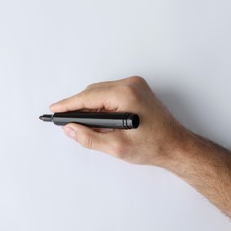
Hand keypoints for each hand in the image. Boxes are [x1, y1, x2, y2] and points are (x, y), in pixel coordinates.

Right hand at [50, 76, 186, 164]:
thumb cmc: (153, 146)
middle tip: (65, 121)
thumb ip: (89, 137)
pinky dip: (100, 106)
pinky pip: (109, 95)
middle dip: (78, 107)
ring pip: (100, 93)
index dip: (68, 104)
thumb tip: (70, 129)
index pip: (88, 97)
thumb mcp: (116, 146)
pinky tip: (96, 119)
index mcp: (125, 94)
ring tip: (80, 124)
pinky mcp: (136, 91)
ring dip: (89, 107)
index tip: (54, 109)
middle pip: (93, 92)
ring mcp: (134, 86)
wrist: (176, 146)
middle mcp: (130, 84)